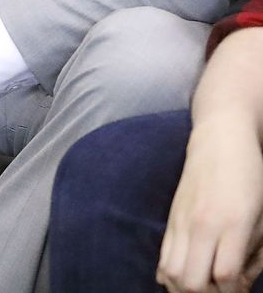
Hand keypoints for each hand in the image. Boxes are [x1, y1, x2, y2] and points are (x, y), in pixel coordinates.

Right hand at [158, 115, 262, 292]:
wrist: (220, 139)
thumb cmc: (250, 179)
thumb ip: (253, 257)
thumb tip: (238, 286)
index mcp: (231, 223)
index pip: (224, 277)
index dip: (233, 292)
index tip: (240, 289)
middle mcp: (201, 224)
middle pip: (190, 282)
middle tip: (220, 290)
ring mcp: (182, 221)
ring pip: (170, 273)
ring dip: (185, 289)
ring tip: (204, 286)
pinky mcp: (171, 218)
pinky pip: (163, 258)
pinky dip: (172, 276)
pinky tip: (187, 275)